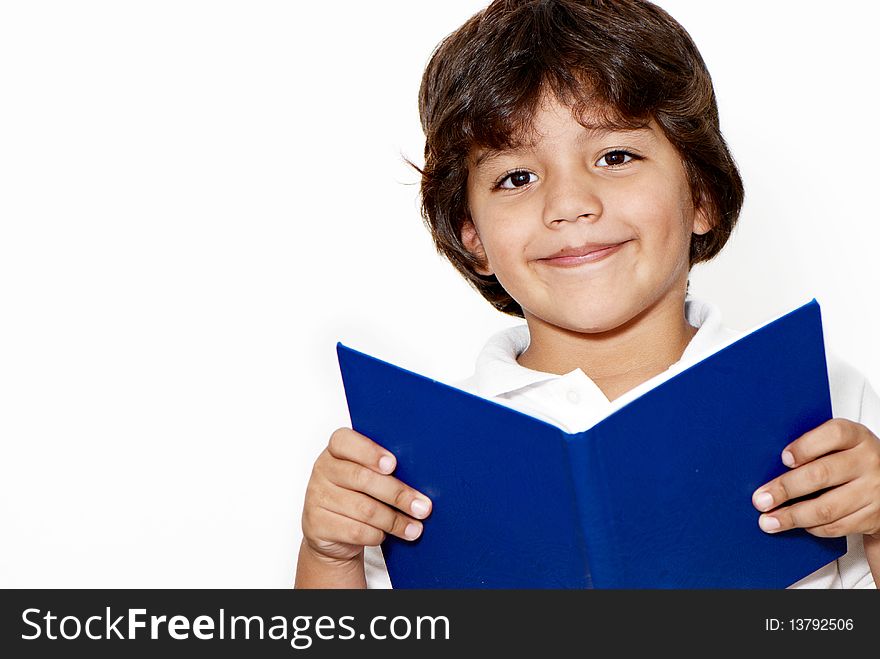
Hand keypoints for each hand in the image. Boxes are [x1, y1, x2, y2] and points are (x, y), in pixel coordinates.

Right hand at [301, 427, 432, 564]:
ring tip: (414, 528)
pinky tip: (386, 535)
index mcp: (335, 451)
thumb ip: (384, 469)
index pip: (344, 441)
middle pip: (362, 479)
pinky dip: (377, 534)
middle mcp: (322, 471)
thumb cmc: (357, 496)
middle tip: (422, 507)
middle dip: (398, 494)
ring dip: (394, 521)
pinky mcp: (317, 525)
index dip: (370, 452)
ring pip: (364, 509)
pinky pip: (355, 531)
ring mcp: (317, 498)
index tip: (393, 464)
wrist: (332, 534)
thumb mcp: (367, 476)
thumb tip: (421, 476)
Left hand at [751, 418, 879, 539]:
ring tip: (770, 521)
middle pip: (821, 475)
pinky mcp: (874, 518)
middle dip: (785, 489)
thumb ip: (813, 447)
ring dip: (792, 517)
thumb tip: (771, 463)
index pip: (833, 435)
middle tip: (761, 500)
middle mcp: (869, 462)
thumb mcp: (840, 444)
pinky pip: (836, 526)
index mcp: (856, 437)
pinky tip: (798, 524)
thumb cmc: (853, 459)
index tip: (783, 458)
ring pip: (826, 508)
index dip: (805, 447)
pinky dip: (813, 528)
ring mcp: (874, 491)